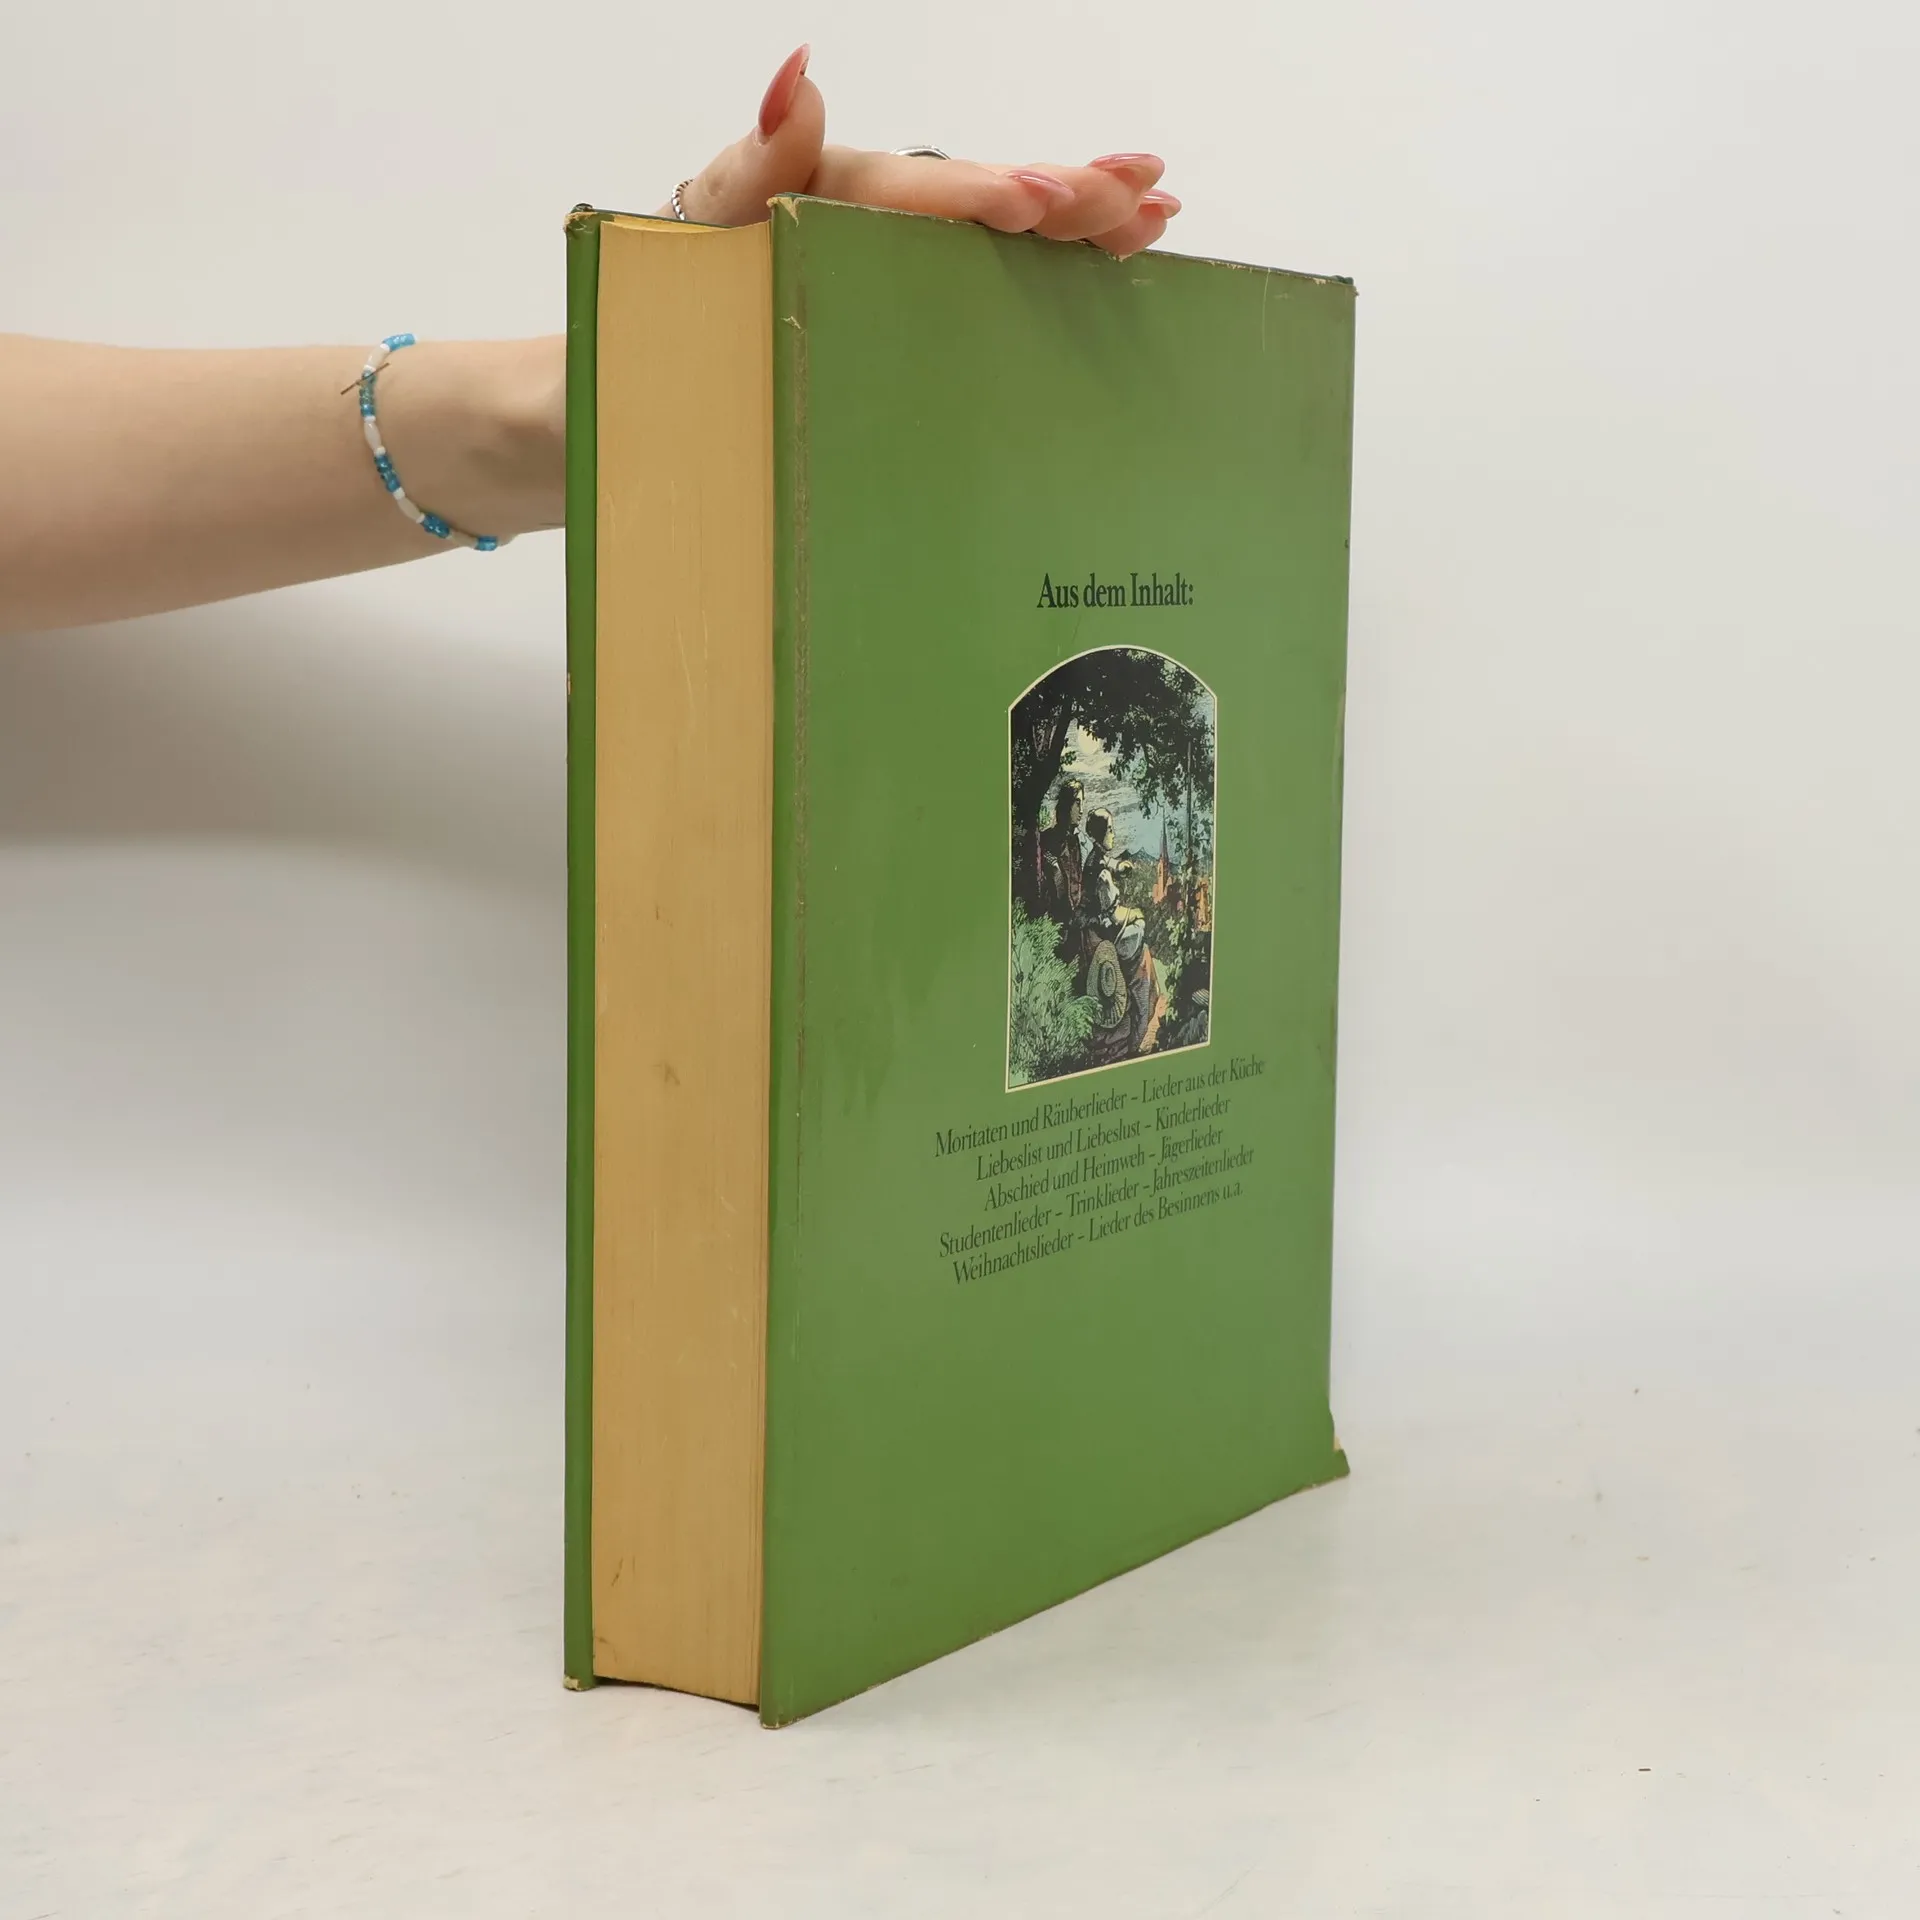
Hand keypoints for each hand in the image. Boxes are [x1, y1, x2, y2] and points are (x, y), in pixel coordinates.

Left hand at [661, 46, 1179, 261]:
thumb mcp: (717, 208)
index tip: (1033, 197)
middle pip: (991, 195)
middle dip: (1066, 191)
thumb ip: (759, 155)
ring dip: (1088, 216)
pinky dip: (1069, 259)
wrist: (672, 328)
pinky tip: (1126, 252)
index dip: (977, 193)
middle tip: (1133, 191)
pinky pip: (1004, 275)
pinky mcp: (928, 292)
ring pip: (1015, 229)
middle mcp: (897, 214)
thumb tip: (797, 75)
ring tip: (1153, 209)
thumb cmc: (694, 266)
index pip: (920, 190)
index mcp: (846, 190)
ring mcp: (919, 253)